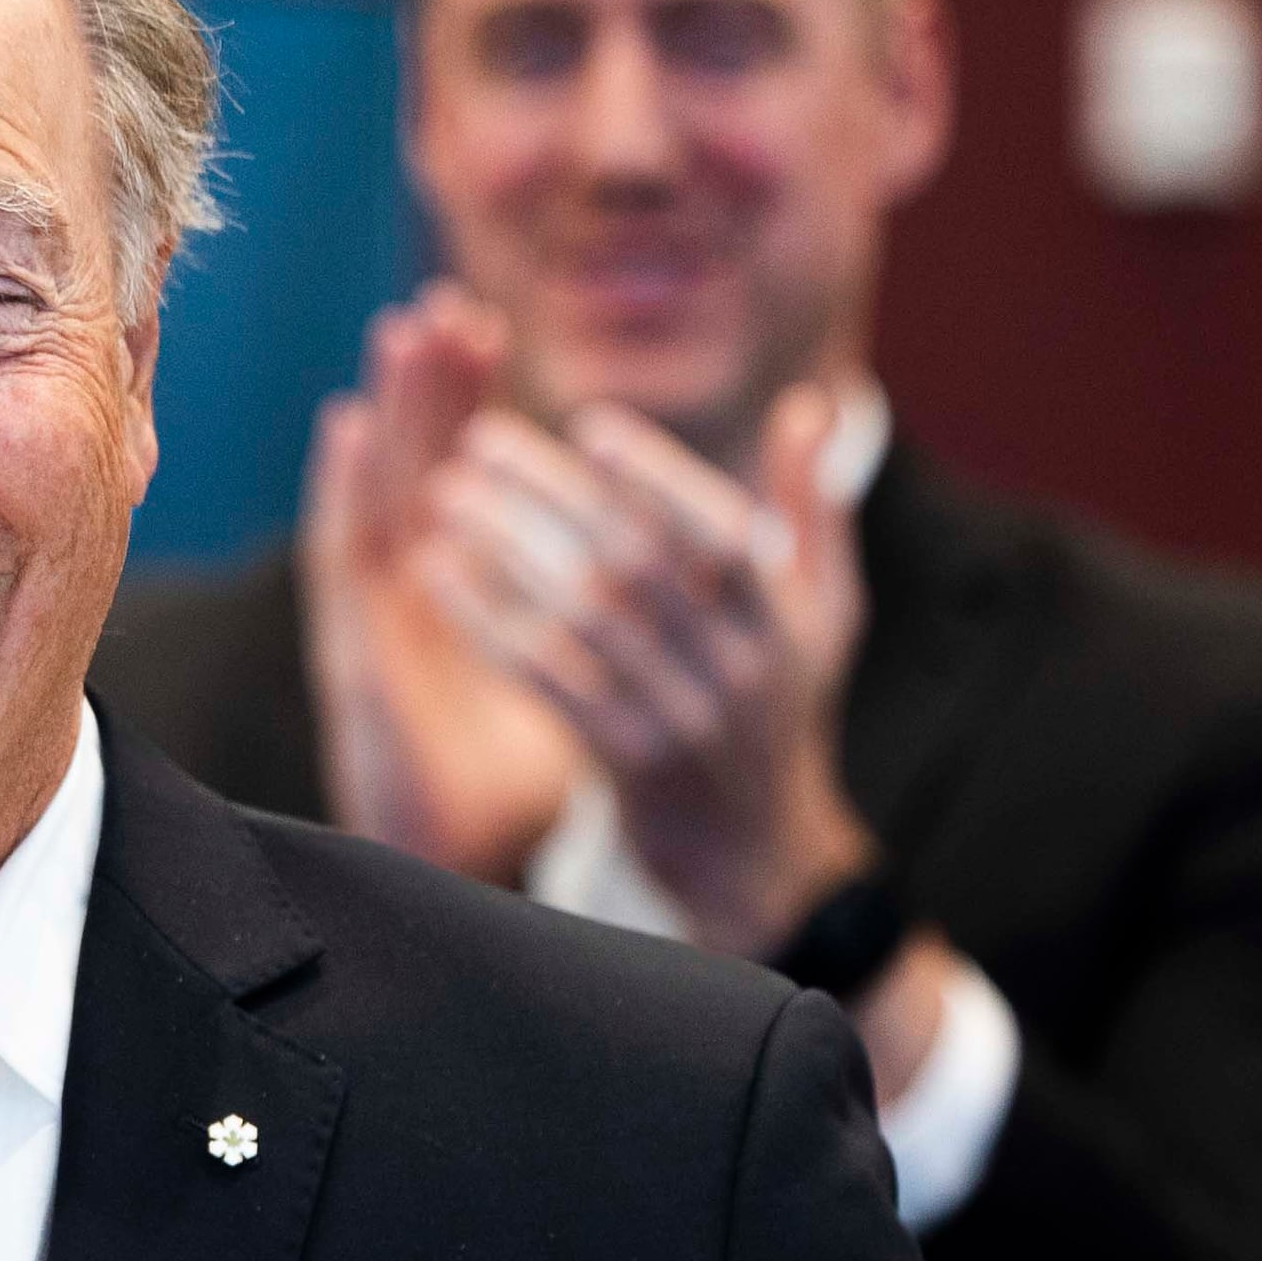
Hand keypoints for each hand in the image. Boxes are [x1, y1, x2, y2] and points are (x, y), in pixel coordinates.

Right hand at [297, 289, 582, 878]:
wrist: (457, 869)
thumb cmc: (507, 791)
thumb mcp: (575, 688)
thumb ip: (606, 622)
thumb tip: (666, 570)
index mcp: (460, 594)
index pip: (461, 474)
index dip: (469, 401)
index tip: (488, 327)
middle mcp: (413, 597)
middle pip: (415, 464)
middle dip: (431, 384)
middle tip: (444, 299)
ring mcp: (379, 621)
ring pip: (379, 491)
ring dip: (391, 412)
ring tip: (403, 330)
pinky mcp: (355, 654)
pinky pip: (344, 558)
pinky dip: (342, 489)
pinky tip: (349, 425)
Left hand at [413, 383, 871, 957]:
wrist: (753, 855)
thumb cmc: (779, 713)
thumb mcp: (822, 615)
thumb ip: (810, 510)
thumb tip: (807, 405)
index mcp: (782, 622)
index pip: (722, 533)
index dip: (657, 477)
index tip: (589, 426)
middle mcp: (736, 669)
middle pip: (637, 562)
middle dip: (554, 494)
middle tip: (483, 440)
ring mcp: (679, 721)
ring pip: (581, 618)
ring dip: (505, 549)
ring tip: (445, 496)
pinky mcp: (623, 765)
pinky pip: (542, 681)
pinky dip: (488, 622)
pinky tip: (439, 576)